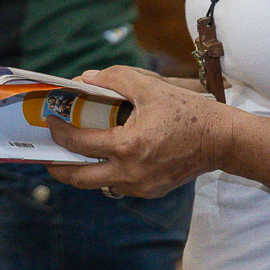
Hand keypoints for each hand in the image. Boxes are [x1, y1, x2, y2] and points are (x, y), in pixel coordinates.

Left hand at [46, 66, 231, 198]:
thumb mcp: (151, 88)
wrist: (221, 140)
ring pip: (99, 184)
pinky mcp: (151, 191)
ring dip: (84, 171)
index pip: (79, 143)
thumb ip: (115, 79)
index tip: (52, 121)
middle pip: (80, 178)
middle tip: (48, 155)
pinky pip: (119, 186)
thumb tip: (85, 80)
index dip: (60, 131)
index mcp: (127, 146)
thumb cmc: (188, 113)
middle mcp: (130, 173)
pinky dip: (108, 173)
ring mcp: (141, 187)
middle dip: (59, 167)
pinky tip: (108, 157)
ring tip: (76, 155)